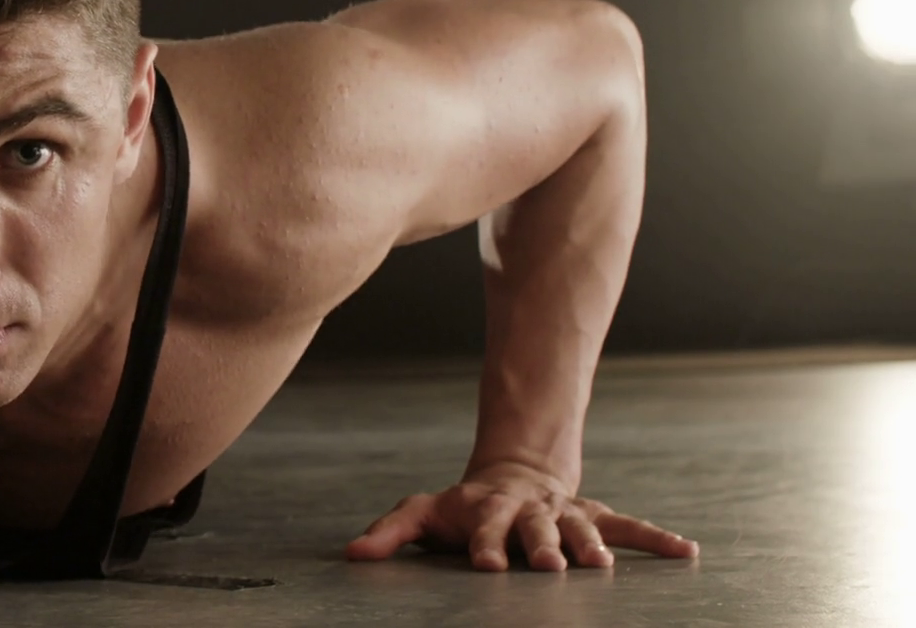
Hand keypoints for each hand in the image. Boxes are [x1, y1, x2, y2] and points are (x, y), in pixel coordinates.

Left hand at [344, 462, 699, 570]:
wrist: (512, 472)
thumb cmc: (462, 506)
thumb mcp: (422, 513)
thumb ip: (390, 533)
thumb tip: (352, 556)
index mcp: (487, 511)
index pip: (484, 529)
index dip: (484, 545)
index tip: (486, 565)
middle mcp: (529, 512)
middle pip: (535, 529)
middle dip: (542, 547)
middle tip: (551, 567)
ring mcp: (564, 514)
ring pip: (581, 529)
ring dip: (593, 548)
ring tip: (604, 567)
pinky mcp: (593, 517)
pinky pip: (628, 526)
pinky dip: (657, 539)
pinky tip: (686, 554)